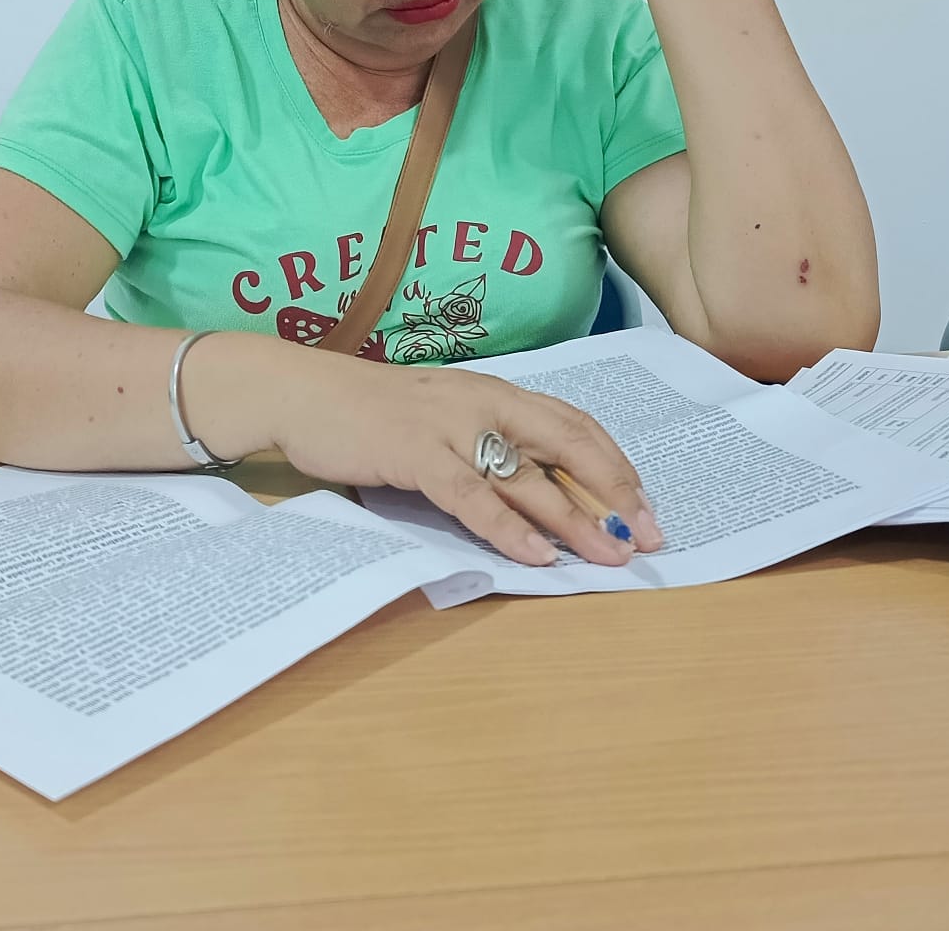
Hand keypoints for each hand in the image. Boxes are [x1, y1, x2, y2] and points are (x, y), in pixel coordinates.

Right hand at [255, 346, 664, 566]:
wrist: (302, 392)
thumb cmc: (368, 411)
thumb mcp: (440, 416)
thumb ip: (483, 441)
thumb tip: (534, 490)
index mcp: (492, 391)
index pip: (573, 423)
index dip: (614, 464)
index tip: (645, 505)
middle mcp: (482, 401)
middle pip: (568, 444)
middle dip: (614, 492)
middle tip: (646, 535)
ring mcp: (449, 425)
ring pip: (528, 476)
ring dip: (573, 520)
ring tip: (607, 556)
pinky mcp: (414, 452)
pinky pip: (471, 496)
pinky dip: (507, 528)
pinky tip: (534, 556)